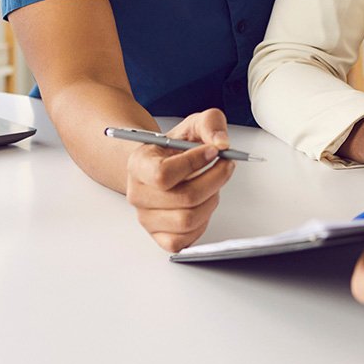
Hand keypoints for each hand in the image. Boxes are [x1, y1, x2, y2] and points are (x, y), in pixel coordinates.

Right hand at [125, 108, 234, 251]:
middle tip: (226, 164)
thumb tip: (222, 144)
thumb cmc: (175, 147)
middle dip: (215, 179)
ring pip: (188, 220)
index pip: (163, 174)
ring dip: (211, 199)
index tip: (213, 151)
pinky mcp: (159, 236)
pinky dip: (203, 222)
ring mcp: (147, 218)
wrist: (161, 164)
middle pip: (184, 198)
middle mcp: (138, 194)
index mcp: (139, 165)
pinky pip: (185, 240)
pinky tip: (204, 203)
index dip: (194, 163)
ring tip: (212, 184)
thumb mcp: (193, 124)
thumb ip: (210, 123)